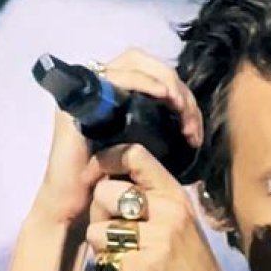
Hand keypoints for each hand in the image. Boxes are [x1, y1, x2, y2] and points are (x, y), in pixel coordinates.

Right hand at [31, 48, 202, 229]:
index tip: (195, 129)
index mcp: (120, 100)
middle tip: (191, 122)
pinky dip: (143, 80)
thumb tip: (192, 130)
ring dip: (166, 82)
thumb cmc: (109, 188)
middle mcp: (104, 90)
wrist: (75, 208)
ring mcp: (90, 92)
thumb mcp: (145, 158)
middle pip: (147, 64)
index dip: (181, 94)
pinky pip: (116, 76)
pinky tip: (165, 97)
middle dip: (178, 88)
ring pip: (135, 62)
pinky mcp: (81, 99)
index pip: (155, 76)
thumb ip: (163, 138)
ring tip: (182, 111)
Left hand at [87, 141, 236, 270]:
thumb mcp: (182, 227)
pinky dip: (108, 270)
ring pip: (97, 227)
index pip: (133, 154)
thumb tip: (111, 185)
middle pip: (105, 191)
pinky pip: (105, 257)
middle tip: (113, 235)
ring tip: (120, 258)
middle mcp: (169, 211)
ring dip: (101, 247)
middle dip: (98, 214)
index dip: (105, 162)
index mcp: (176, 197)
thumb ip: (154, 203)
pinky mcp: (146, 267)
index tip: (98, 180)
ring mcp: (159, 238)